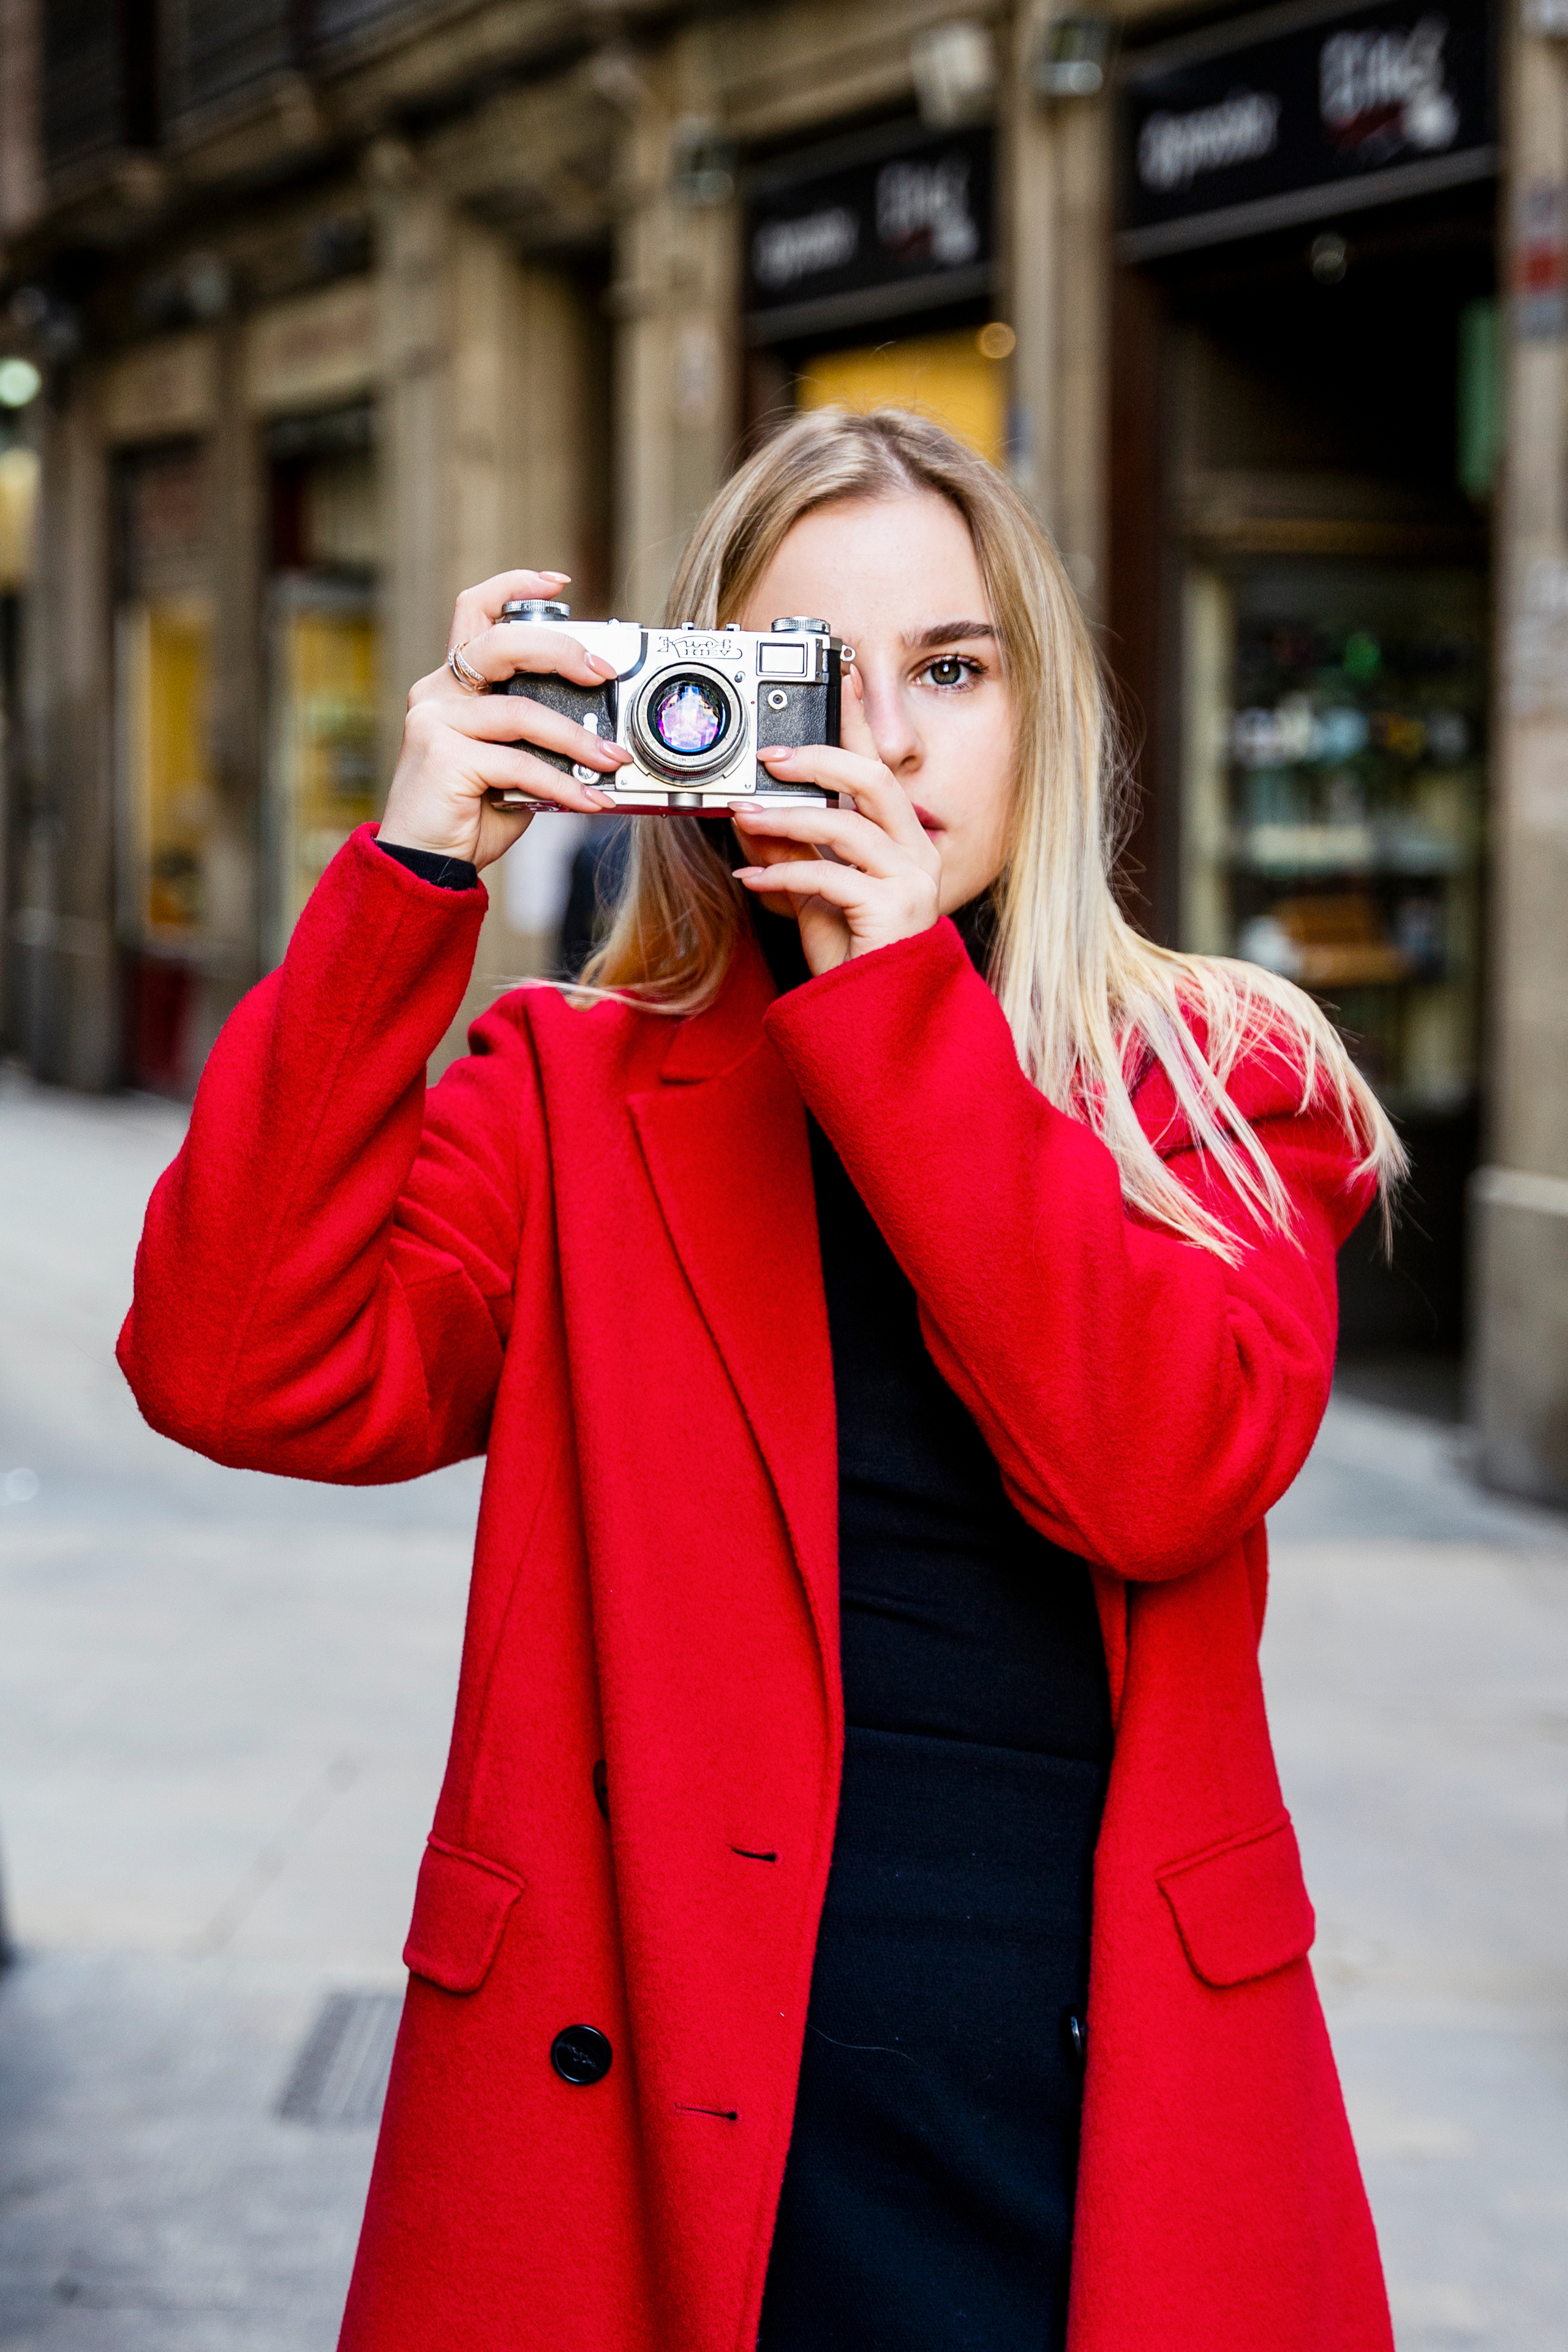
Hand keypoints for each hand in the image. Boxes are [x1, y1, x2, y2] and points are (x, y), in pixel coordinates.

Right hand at [378, 570, 631, 870]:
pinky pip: (520, 763)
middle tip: (603, 673)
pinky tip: (588, 800)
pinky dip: (562, 784)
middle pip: (503, 642)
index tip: (561, 583)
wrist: (422, 866)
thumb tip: (601, 734)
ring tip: (612, 761)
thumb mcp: (510, 765)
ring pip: (521, 712)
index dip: (515, 585)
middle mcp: (437, 692)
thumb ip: (538, 738)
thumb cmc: (467, 815)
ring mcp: (435, 722)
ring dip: (577, 739)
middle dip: (562, 651)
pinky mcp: (443, 757)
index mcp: (452, 684)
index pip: (475, 610)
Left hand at [729, 670, 940, 972]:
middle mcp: (917, 854)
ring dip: (787, 819)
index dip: (859, 723)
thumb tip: (752, 811)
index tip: (837, 679)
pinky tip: (751, 877)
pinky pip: (829, 876)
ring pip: (847, 826)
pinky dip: (782, 874)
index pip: (880, 770)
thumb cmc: (853, 955)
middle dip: (820, 758)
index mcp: (905, 842)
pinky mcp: (891, 911)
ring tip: (745, 817)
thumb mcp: (815, 894)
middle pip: (875, 780)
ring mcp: (911, 882)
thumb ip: (794, 851)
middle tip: (770, 756)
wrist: (875, 1017)